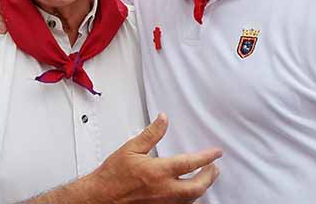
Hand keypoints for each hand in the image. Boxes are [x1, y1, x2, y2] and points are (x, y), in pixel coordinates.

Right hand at [84, 114, 221, 203]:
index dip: (207, 157)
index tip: (216, 153)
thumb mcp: (131, 149)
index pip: (191, 163)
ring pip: (191, 199)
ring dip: (201, 188)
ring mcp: (163, 203)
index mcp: (158, 171)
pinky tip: (188, 193)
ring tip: (205, 179)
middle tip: (214, 168)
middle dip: (210, 176)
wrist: (100, 197)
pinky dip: (189, 199)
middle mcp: (164, 190)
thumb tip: (163, 119)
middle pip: (198, 186)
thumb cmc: (112, 176)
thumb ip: (151, 134)